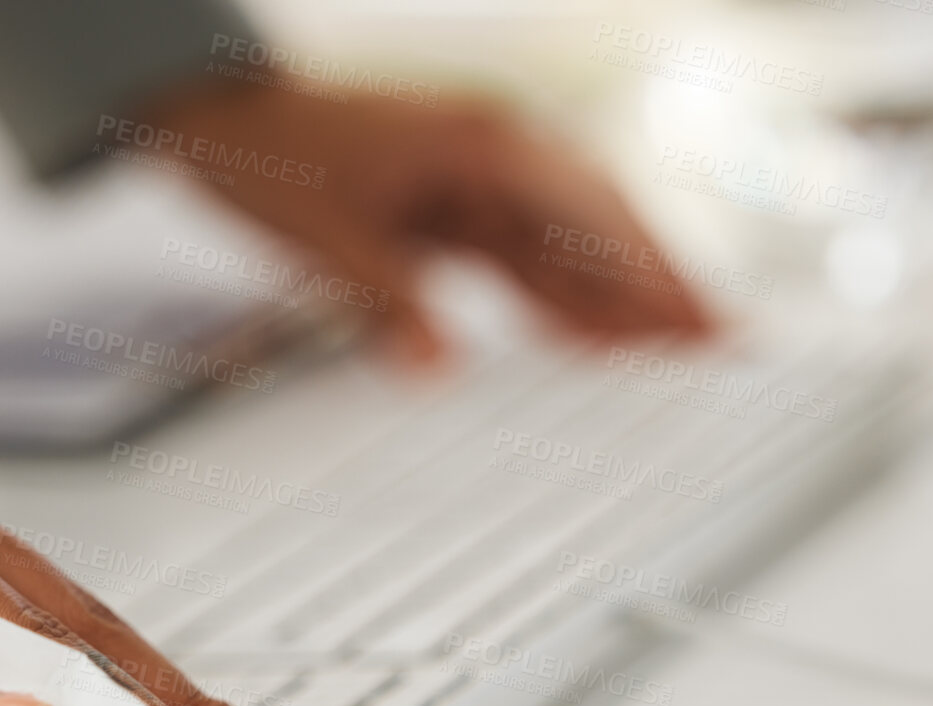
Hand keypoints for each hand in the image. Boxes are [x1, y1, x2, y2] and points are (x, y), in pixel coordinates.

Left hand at [145, 83, 713, 365]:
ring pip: (569, 245)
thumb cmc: (269, 154)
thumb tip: (438, 366)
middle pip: (602, 228)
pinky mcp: (453, 202)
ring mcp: (478, 177)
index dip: (656, 271)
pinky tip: (585, 344)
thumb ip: (387, 300)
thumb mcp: (324, 233)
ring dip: (615, 301)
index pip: (597, 213)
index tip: (705, 321)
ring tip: (673, 366)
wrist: (212, 111)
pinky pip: (523, 255)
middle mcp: (498, 153)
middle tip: (720, 356)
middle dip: (659, 289)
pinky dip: (556, 297)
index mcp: (485, 144)